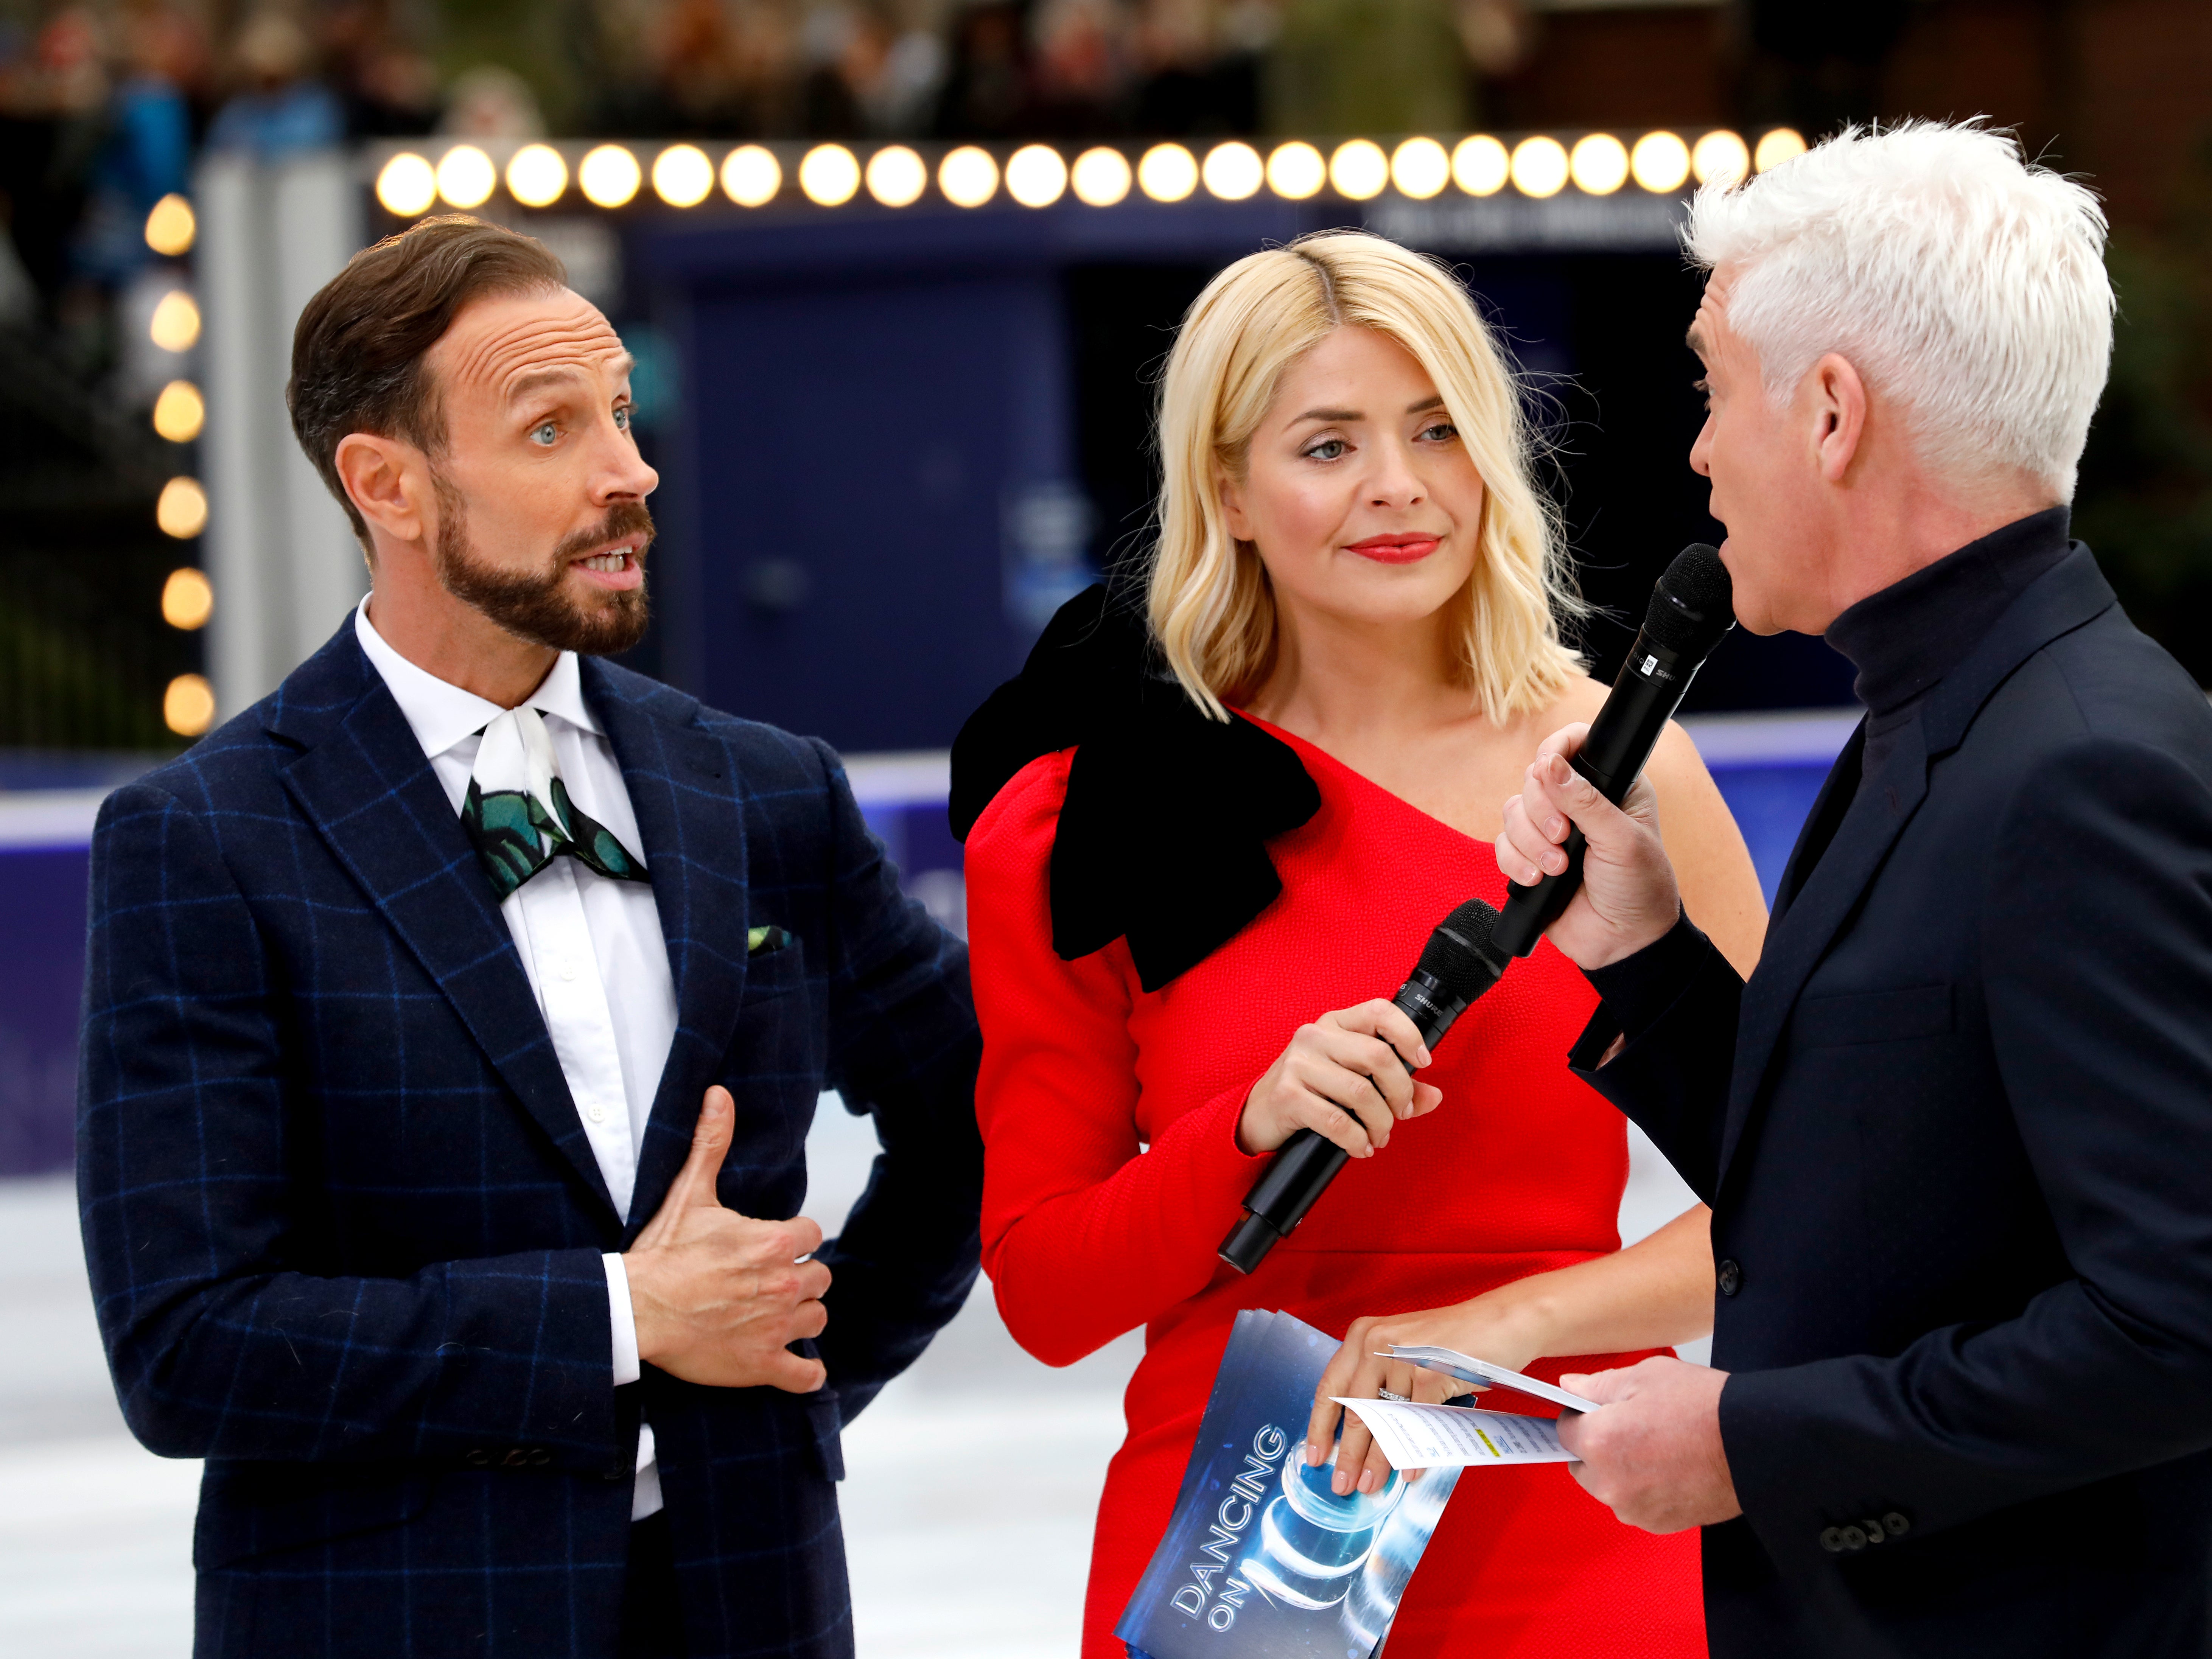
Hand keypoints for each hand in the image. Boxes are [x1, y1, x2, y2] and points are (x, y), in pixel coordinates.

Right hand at [622, 1086, 831, 1391]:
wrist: (636, 1309)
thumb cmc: (663, 1254)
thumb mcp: (689, 1193)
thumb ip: (710, 1143)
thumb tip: (719, 1094)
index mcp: (774, 1243)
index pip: (810, 1234)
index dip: (792, 1239)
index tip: (772, 1245)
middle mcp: (785, 1284)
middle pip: (819, 1277)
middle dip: (799, 1278)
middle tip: (769, 1282)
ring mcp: (776, 1328)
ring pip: (816, 1320)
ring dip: (801, 1317)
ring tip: (775, 1316)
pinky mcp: (762, 1365)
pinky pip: (806, 1376)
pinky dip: (806, 1375)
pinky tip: (800, 1369)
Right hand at [1237, 1000, 1441, 1157]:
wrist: (1257, 1114)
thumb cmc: (1310, 1091)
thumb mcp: (1350, 1077)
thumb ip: (1394, 1084)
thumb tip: (1433, 1096)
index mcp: (1335, 1023)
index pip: (1380, 1011)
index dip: (1408, 1035)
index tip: (1422, 1063)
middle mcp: (1315, 1036)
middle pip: (1378, 1055)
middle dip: (1400, 1093)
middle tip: (1400, 1114)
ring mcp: (1298, 1064)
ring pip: (1361, 1092)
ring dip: (1380, 1123)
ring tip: (1379, 1135)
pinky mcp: (1288, 1096)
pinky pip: (1338, 1121)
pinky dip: (1357, 1140)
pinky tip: (1360, 1147)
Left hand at [1306, 1292, 1550, 1495]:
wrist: (1505, 1320)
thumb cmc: (1454, 1341)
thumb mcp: (1405, 1354)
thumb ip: (1382, 1384)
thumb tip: (1363, 1437)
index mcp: (1363, 1336)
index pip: (1331, 1387)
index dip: (1320, 1426)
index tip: (1314, 1456)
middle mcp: (1376, 1342)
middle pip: (1354, 1410)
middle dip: (1347, 1453)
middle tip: (1341, 1484)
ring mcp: (1404, 1357)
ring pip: (1384, 1420)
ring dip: (1377, 1459)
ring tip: (1370, 1485)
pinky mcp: (1431, 1372)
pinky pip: (1418, 1421)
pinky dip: (1414, 1451)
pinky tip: (1410, 1471)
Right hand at [1495, 724, 1681, 970]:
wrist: (1624, 943)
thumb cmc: (1639, 888)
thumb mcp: (1622, 841)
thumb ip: (1585, 801)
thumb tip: (1550, 764)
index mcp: (1610, 787)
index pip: (1574, 745)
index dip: (1555, 749)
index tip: (1548, 768)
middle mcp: (1577, 803)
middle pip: (1533, 779)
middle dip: (1541, 811)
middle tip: (1563, 837)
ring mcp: (1550, 831)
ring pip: (1512, 812)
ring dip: (1530, 842)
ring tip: (1557, 868)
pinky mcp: (1530, 859)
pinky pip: (1502, 845)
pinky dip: (1515, 862)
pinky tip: (1537, 879)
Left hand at [1554, 1357, 1739, 1531]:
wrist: (1754, 1445)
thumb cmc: (1701, 1405)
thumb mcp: (1645, 1377)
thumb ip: (1598, 1385)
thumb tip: (1568, 1387)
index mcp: (1599, 1443)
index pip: (1564, 1431)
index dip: (1579, 1416)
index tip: (1597, 1409)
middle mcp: (1611, 1484)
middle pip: (1582, 1464)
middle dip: (1596, 1445)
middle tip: (1630, 1425)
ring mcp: (1635, 1510)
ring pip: (1609, 1487)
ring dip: (1620, 1469)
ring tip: (1655, 1446)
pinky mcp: (1659, 1524)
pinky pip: (1635, 1504)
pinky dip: (1644, 1489)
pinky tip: (1670, 1467)